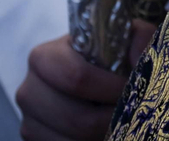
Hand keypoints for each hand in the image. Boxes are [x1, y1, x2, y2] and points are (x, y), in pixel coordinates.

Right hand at [15, 25, 155, 140]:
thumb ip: (137, 38)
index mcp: (43, 58)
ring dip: (104, 135)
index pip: (77, 77)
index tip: (133, 88)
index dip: (110, 88)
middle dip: (112, 118)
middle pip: (77, 118)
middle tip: (132, 111)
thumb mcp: (122, 37)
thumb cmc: (104, 54)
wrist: (89, 72)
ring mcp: (30, 121)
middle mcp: (29, 91)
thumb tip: (139, 55)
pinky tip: (104, 132)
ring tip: (121, 121)